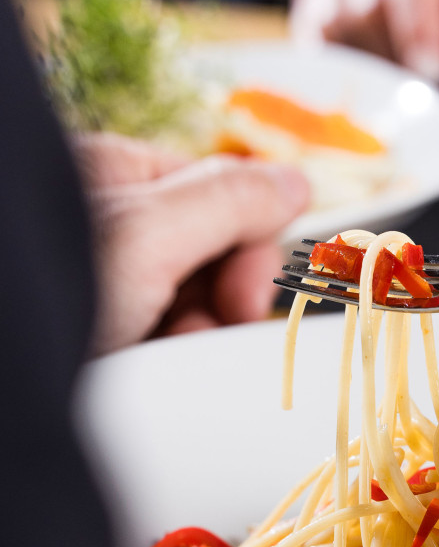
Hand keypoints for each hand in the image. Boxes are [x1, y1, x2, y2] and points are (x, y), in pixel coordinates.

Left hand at [74, 133, 309, 353]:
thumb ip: (229, 201)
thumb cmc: (35, 298)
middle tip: (196, 335)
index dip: (248, 247)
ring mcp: (93, 283)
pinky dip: (162, 362)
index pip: (218, 192)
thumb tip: (296, 184)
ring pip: (184, 306)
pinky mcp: (94, 339)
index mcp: (109, 172)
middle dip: (216, 302)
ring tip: (158, 360)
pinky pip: (154, 344)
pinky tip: (143, 373)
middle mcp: (102, 222)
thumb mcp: (145, 236)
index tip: (245, 304)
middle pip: (207, 253)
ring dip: (191, 338)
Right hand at [290, 0, 438, 84]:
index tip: (435, 71)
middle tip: (431, 91)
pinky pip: (313, 42)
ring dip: (372, 67)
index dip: (419, 27)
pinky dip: (346, 70)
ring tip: (412, 85)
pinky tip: (381, 82)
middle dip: (397, 56)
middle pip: (364, 3)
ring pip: (332, 24)